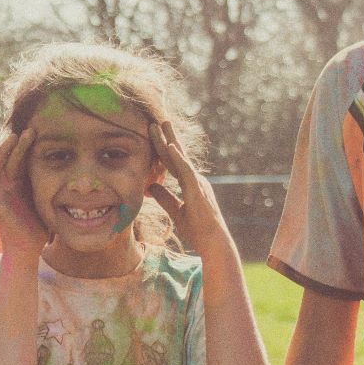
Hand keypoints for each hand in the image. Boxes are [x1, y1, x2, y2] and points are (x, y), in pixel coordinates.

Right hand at [0, 130, 47, 254]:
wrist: (29, 248)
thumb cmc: (38, 226)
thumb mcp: (46, 200)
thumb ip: (50, 185)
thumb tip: (73, 169)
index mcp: (18, 182)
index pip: (19, 159)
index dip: (26, 146)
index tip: (39, 132)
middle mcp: (5, 185)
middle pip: (8, 159)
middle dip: (17, 144)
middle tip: (29, 131)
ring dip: (1, 153)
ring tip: (12, 141)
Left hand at [146, 121, 230, 255]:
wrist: (213, 243)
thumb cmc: (198, 231)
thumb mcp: (175, 212)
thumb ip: (165, 198)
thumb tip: (151, 186)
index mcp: (191, 184)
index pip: (173, 164)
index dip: (162, 150)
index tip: (153, 136)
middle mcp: (195, 180)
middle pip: (178, 155)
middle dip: (167, 137)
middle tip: (157, 120)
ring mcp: (197, 183)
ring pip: (181, 158)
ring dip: (169, 140)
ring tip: (160, 124)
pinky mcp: (197, 190)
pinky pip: (186, 171)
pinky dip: (178, 158)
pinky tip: (169, 145)